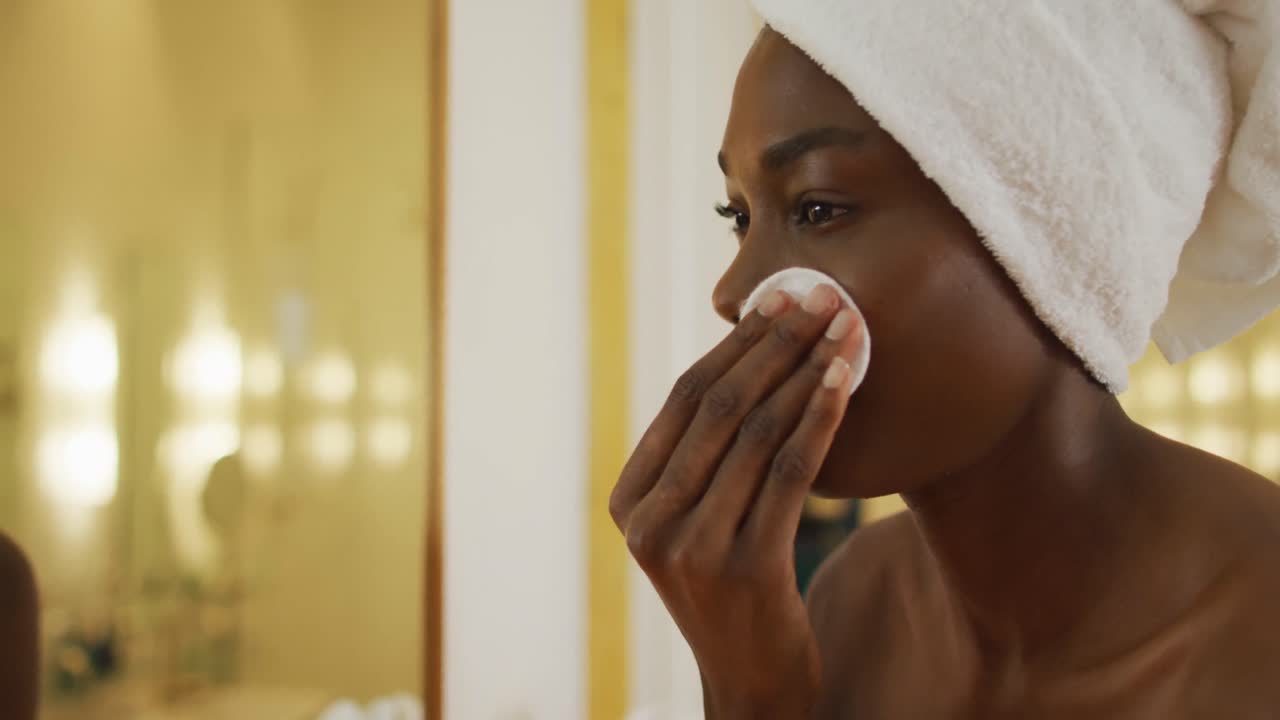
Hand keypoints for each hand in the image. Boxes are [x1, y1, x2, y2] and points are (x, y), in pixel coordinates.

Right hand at [609, 284, 863, 718]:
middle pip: (719, 408)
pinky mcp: (746, 566)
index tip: (776, 303)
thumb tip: (746, 363)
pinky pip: (791, 472)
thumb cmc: (730, 589)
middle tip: (819, 300)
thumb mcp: (693, 525)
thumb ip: (698, 462)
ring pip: (757, 433)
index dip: (734, 346)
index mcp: (629, 503)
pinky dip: (820, 418)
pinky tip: (846, 382)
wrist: (751, 681)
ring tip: (844, 330)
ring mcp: (694, 546)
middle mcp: (651, 522)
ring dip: (806, 371)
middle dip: (775, 345)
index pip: (682, 401)